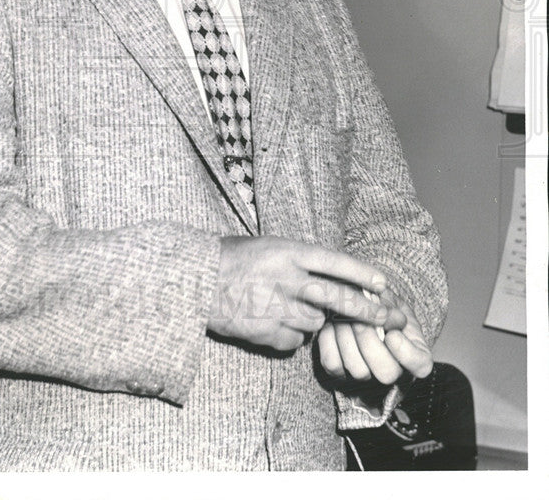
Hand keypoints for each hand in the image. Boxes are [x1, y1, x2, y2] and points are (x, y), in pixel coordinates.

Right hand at [208, 237, 405, 352]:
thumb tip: (333, 277)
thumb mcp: (269, 247)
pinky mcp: (268, 333)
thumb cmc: (232, 259)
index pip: (336, 262)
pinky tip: (271, 322)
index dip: (363, 273)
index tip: (384, 284)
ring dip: (312, 320)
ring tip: (287, 307)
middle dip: (369, 311)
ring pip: (316, 322)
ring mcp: (278, 308)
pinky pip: (294, 341)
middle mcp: (287, 280)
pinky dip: (290, 336)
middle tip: (391, 319)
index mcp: (288, 252)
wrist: (197, 282)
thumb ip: (299, 262)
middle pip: (339, 298)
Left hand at [317, 290, 432, 384]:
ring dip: (348, 339)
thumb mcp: (391, 300)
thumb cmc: (380, 305)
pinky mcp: (339, 373)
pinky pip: (332, 364)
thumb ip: (390, 307)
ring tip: (342, 317)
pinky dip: (329, 341)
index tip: (392, 334)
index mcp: (414, 354)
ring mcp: (366, 375)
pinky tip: (331, 324)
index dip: (406, 353)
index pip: (420, 365)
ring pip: (358, 371)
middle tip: (359, 320)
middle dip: (370, 343)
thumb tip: (384, 313)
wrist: (358, 307)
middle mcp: (392, 371)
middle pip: (386, 373)